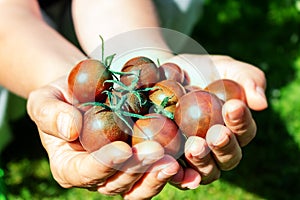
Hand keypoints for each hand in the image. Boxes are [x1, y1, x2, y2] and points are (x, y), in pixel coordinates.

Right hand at [26, 77, 179, 198]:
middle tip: (155, 151)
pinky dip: (173, 176)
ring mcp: (120, 171)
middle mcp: (97, 175)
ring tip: (174, 162)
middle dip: (136, 169)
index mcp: (69, 166)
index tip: (121, 150)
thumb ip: (50, 114)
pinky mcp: (140, 162)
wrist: (86, 92)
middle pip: (116, 183)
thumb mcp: (45, 100)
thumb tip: (70, 128)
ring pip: (138, 186)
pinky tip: (188, 172)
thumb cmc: (63, 96)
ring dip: (156, 176)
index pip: (84, 172)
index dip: (102, 165)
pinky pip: (154, 174)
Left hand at [165, 54, 266, 186]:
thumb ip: (246, 79)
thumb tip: (261, 103)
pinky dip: (180, 175)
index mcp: (235, 127)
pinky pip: (179, 174)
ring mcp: (197, 157)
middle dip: (224, 145)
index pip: (244, 131)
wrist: (166, 74)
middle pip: (228, 156)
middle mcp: (218, 147)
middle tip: (216, 133)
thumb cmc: (201, 70)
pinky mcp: (175, 161)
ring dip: (203, 161)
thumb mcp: (225, 67)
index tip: (233, 107)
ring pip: (207, 169)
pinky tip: (175, 166)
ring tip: (194, 146)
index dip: (241, 121)